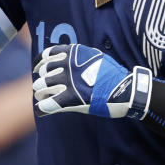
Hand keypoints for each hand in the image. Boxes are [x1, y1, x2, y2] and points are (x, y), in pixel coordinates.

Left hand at [32, 44, 151, 118]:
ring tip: (43, 99)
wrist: (127, 90)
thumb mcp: (96, 57)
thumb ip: (79, 58)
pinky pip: (48, 104)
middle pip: (44, 73)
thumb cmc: (113, 75)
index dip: (40, 63)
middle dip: (41, 82)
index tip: (38, 69)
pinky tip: (42, 111)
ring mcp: (69, 82)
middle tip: (43, 88)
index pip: (47, 55)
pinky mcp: (71, 99)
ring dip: (40, 94)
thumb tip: (67, 58)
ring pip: (42, 88)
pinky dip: (43, 108)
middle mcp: (68, 66)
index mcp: (74, 54)